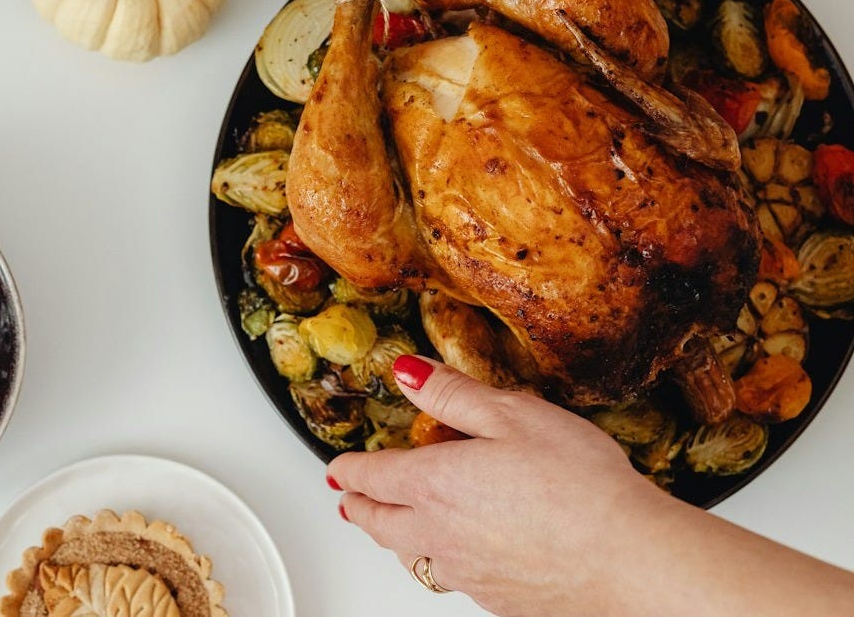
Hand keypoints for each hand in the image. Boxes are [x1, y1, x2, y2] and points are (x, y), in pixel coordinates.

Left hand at [326, 356, 665, 616]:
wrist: (629, 563)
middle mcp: (441, 533)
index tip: (339, 465)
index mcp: (435, 483)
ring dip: (392, 537)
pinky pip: (449, 578)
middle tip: (347, 498)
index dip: (351, 468)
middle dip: (358, 506)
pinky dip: (435, 561)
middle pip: (379, 523)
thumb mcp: (512, 415)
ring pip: (411, 556)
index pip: (373, 476)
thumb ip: (452, 395)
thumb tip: (409, 374)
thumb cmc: (579, 486)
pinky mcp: (498, 598)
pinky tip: (451, 557)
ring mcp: (468, 572)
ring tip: (388, 528)